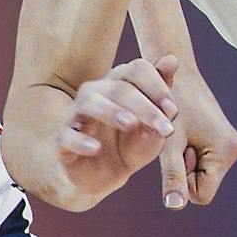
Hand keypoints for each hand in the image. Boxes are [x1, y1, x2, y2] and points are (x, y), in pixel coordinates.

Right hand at [52, 55, 179, 202]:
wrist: (107, 177)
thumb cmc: (131, 145)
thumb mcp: (154, 126)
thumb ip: (163, 97)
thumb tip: (170, 59)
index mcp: (118, 84)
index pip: (136, 69)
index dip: (156, 86)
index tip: (173, 110)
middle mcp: (94, 94)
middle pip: (117, 87)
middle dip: (145, 107)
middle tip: (165, 129)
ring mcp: (75, 116)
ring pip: (88, 102)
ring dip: (111, 112)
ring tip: (131, 125)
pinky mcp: (62, 140)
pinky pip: (67, 136)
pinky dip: (80, 141)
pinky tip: (95, 149)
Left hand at [156, 62, 236, 209]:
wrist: (174, 73)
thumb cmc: (168, 106)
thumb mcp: (168, 144)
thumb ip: (172, 176)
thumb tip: (174, 207)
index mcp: (226, 152)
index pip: (200, 195)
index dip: (181, 181)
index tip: (174, 155)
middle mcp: (234, 151)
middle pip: (200, 185)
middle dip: (183, 169)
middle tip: (173, 142)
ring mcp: (229, 145)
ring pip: (199, 173)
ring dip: (183, 160)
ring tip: (176, 135)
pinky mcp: (221, 140)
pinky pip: (199, 160)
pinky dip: (185, 152)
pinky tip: (179, 134)